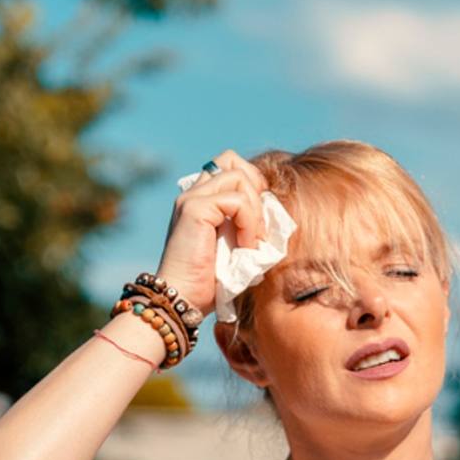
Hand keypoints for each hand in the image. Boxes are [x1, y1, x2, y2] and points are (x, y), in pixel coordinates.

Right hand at [155, 149, 269, 316]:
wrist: (183, 299)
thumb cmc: (210, 282)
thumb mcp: (235, 247)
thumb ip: (247, 225)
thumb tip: (276, 214)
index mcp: (200, 200)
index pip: (230, 167)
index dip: (252, 186)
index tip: (258, 221)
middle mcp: (192, 193)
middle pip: (231, 159)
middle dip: (255, 187)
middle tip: (257, 223)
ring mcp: (191, 198)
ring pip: (238, 176)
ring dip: (255, 209)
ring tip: (251, 240)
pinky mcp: (194, 209)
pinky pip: (237, 199)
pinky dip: (249, 222)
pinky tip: (245, 246)